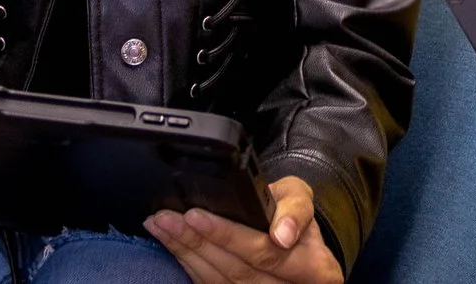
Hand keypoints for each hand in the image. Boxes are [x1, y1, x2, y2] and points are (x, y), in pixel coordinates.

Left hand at [146, 175, 341, 283]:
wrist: (292, 239)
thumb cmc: (292, 215)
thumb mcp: (302, 200)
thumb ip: (295, 210)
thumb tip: (282, 235)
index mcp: (314, 268)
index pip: (266, 252)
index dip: (229, 235)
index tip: (196, 216)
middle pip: (237, 269)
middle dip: (197, 241)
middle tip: (167, 218)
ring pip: (219, 280)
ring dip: (185, 252)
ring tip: (161, 226)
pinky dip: (188, 264)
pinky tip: (173, 244)